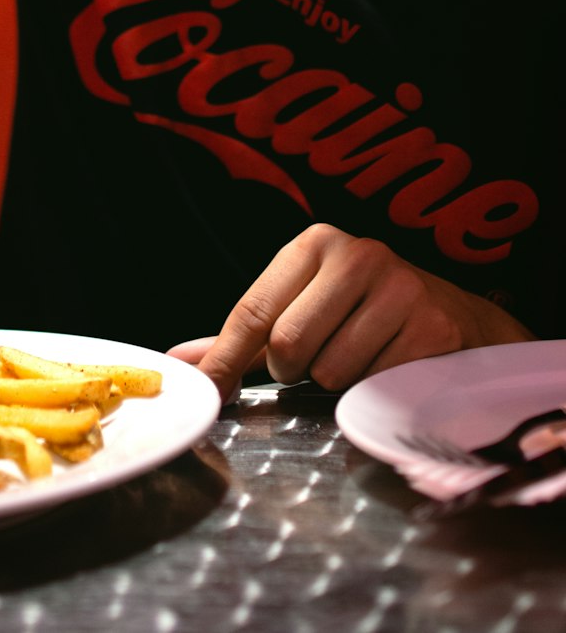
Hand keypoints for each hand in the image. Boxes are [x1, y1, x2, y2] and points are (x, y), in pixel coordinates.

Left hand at [168, 223, 533, 402]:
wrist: (455, 316)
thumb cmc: (361, 313)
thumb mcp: (302, 307)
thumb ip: (242, 337)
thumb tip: (181, 360)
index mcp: (315, 244)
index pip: (254, 310)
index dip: (227, 359)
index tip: (209, 391)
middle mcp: (358, 255)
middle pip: (288, 344)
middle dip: (293, 370)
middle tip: (314, 361)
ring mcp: (400, 288)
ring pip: (331, 371)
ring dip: (335, 381)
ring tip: (358, 357)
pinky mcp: (432, 328)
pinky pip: (374, 385)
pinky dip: (371, 390)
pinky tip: (387, 367)